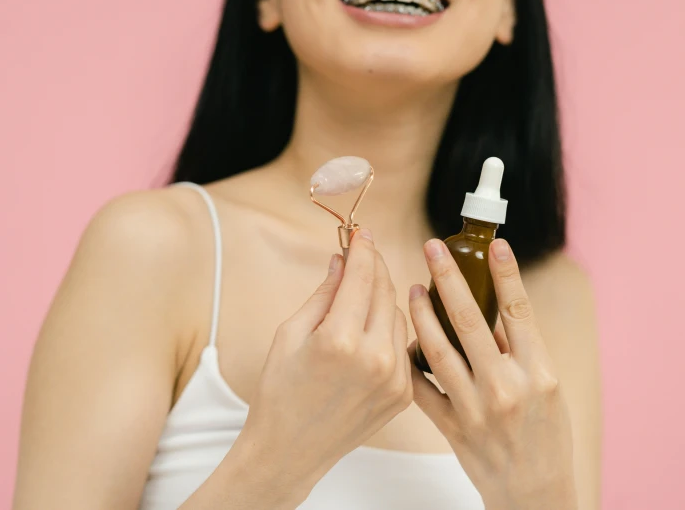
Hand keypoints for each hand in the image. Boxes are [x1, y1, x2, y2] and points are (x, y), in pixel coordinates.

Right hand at [232, 229, 411, 503]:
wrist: (291, 450)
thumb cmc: (280, 392)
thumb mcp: (290, 334)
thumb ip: (323, 294)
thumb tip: (341, 262)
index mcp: (340, 340)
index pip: (362, 277)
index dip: (362, 249)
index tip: (361, 233)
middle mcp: (375, 358)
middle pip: (385, 291)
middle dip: (374, 268)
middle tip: (362, 255)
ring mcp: (394, 378)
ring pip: (398, 316)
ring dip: (382, 299)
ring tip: (359, 298)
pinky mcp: (403, 394)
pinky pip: (404, 346)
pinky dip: (389, 330)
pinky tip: (371, 330)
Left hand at [409, 238, 576, 509]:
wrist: (534, 491)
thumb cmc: (546, 436)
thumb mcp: (549, 389)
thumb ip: (522, 351)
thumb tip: (494, 310)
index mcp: (539, 372)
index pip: (519, 311)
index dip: (506, 273)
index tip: (494, 244)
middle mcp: (507, 386)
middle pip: (470, 320)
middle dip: (448, 278)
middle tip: (432, 247)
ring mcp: (475, 408)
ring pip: (437, 349)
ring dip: (421, 314)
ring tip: (412, 288)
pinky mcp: (452, 426)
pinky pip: (422, 387)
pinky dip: (410, 360)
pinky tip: (402, 338)